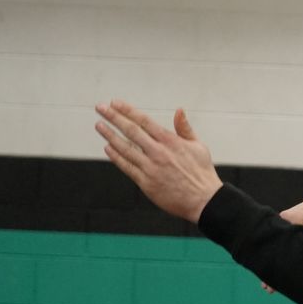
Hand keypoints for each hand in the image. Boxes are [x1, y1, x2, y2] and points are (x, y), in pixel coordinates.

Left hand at [95, 102, 222, 223]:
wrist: (203, 200)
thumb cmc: (202, 173)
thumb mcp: (198, 146)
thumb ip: (185, 128)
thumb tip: (179, 111)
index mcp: (171, 142)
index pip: (145, 121)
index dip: (128, 111)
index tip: (115, 103)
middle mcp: (158, 152)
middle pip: (131, 131)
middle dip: (114, 118)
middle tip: (101, 108)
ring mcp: (150, 167)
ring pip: (125, 148)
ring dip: (110, 135)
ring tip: (99, 126)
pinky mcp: (145, 182)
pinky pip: (127, 167)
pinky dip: (116, 157)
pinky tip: (108, 148)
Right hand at [264, 186, 302, 292]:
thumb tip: (296, 247)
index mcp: (289, 220)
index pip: (276, 246)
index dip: (273, 265)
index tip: (270, 282)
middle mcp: (284, 221)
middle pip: (274, 247)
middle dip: (271, 267)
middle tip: (268, 288)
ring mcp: (288, 223)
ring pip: (279, 246)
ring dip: (276, 263)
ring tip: (270, 285)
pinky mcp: (293, 226)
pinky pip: (285, 243)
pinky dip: (283, 255)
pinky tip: (280, 267)